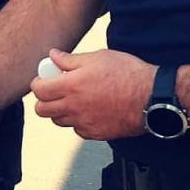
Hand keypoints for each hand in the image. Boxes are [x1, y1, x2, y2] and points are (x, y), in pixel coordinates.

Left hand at [31, 48, 155, 139]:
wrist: (151, 97)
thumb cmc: (127, 74)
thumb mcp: (98, 57)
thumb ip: (70, 60)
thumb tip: (53, 56)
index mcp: (71, 86)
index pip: (38, 90)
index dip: (38, 83)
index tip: (45, 78)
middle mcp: (73, 107)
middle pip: (42, 110)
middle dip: (44, 100)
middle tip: (55, 91)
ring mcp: (84, 122)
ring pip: (58, 121)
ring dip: (60, 111)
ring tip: (74, 100)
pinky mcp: (95, 133)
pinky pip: (77, 129)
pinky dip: (78, 121)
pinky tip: (89, 110)